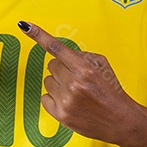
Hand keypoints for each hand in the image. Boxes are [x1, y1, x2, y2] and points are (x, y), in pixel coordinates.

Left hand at [18, 20, 140, 143]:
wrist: (120, 121)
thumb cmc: (112, 91)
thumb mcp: (103, 65)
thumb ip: (81, 56)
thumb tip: (61, 52)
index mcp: (84, 69)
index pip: (57, 48)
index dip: (39, 35)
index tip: (25, 26)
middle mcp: (73, 84)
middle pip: (52, 65)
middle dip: (63, 68)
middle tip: (77, 78)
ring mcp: (66, 101)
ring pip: (47, 81)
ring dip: (59, 84)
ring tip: (76, 92)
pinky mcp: (60, 115)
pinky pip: (44, 97)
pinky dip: (54, 98)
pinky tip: (70, 102)